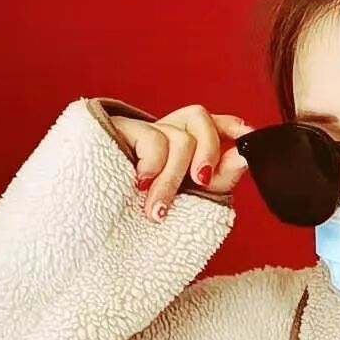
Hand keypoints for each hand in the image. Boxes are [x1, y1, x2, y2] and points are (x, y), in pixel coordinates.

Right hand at [114, 105, 251, 218]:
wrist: (92, 220)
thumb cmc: (139, 212)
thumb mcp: (187, 199)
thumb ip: (218, 179)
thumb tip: (245, 157)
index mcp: (184, 144)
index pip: (212, 121)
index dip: (231, 123)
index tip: (246, 135)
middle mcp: (165, 130)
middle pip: (199, 118)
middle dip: (208, 153)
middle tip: (200, 184)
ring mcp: (142, 129)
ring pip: (179, 138)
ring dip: (173, 179)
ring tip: (157, 210)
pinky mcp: (121, 129)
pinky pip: (153, 139)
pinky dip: (153, 166)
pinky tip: (139, 184)